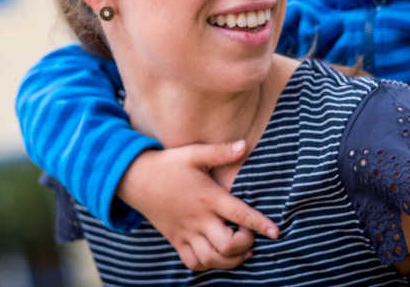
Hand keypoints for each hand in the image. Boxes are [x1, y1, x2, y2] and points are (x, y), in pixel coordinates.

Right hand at [116, 141, 278, 269]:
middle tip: (250, 236)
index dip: (259, 224)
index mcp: (208, 197)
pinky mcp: (175, 240)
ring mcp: (186, 232)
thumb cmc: (167, 164)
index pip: (239, 214)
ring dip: (230, 260)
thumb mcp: (193, 153)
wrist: (134, 179)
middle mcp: (198, 219)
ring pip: (211, 259)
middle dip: (245, 245)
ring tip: (240, 251)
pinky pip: (192, 263)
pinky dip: (208, 265)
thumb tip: (244, 145)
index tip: (276, 232)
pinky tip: (217, 256)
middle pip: (227, 245)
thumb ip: (220, 152)